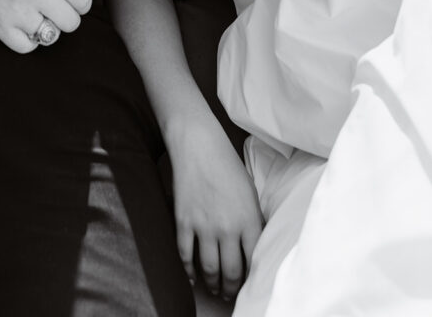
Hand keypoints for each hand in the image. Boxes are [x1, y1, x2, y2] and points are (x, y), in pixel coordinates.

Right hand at [0, 0, 94, 52]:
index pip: (84, 0)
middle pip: (72, 22)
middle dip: (66, 14)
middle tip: (52, 4)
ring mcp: (17, 10)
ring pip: (51, 36)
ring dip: (47, 26)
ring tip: (35, 11)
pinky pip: (27, 47)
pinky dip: (28, 38)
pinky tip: (22, 22)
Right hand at [167, 117, 263, 300]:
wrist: (199, 145)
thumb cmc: (227, 165)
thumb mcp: (250, 193)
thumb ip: (252, 221)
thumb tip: (253, 246)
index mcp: (248, 219)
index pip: (254, 261)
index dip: (252, 277)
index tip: (250, 284)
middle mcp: (227, 227)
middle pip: (231, 271)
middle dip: (231, 288)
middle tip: (230, 293)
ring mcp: (204, 225)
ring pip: (210, 268)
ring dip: (213, 284)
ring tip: (215, 288)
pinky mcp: (184, 221)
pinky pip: (185, 254)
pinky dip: (189, 270)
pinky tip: (193, 276)